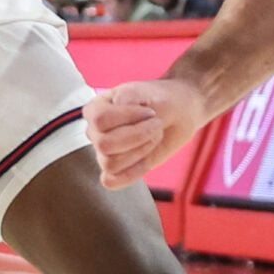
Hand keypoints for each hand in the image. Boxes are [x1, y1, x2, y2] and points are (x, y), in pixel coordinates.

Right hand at [84, 77, 213, 188]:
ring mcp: (103, 152)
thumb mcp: (149, 91)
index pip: (101, 120)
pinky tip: (147, 160)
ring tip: (153, 138)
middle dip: (138, 137)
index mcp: (95, 108)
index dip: (129, 118)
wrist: (179, 115)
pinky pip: (111, 181)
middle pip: (104, 145)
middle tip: (156, 126)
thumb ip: (130, 95)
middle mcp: (95, 131)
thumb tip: (117, 103)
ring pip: (110, 164)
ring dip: (140, 152)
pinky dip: (132, 173)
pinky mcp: (115, 169)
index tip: (151, 112)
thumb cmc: (162, 100)